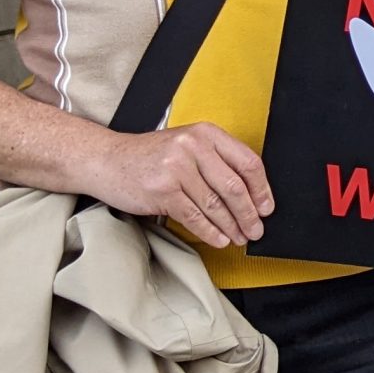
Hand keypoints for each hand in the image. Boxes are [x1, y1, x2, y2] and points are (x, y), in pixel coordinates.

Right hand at [89, 123, 273, 249]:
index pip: (247, 162)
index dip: (261, 189)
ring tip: (239, 237)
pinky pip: (195, 216)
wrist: (106, 160)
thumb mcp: (187, 145)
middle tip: (256, 229)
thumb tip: (250, 194)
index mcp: (206, 133)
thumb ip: (216, 161)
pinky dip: (210, 232)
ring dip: (231, 226)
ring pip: (215, 205)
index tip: (267, 207)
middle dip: (249, 214)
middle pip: (234, 187)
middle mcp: (193, 147)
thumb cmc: (149, 156)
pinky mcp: (162, 190)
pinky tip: (219, 239)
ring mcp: (176, 168)